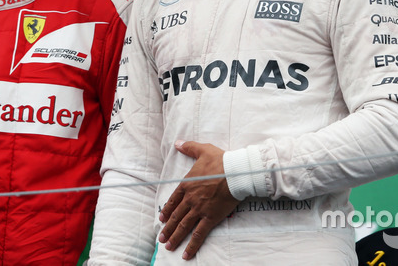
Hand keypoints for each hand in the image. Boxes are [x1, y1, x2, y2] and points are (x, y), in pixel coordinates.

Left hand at [158, 140, 240, 259]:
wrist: (235, 172)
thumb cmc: (220, 160)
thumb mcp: (202, 150)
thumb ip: (189, 147)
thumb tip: (178, 143)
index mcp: (187, 184)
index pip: (173, 200)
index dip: (167, 210)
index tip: (161, 219)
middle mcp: (190, 198)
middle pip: (176, 216)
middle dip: (167, 228)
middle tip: (161, 238)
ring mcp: (199, 209)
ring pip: (183, 226)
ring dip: (174, 237)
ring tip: (168, 246)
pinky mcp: (210, 218)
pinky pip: (199, 234)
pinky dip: (192, 245)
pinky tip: (186, 254)